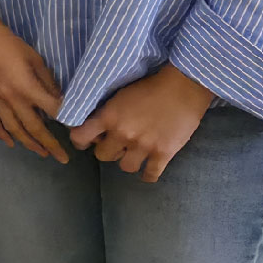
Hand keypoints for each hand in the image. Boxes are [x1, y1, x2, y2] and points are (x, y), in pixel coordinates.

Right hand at [0, 9, 70, 163]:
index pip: (52, 111)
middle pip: (34, 128)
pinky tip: (11, 143)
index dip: (67, 121)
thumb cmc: (8, 43)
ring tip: (42, 153)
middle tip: (63, 158)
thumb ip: (47, 81)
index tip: (78, 130)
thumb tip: (60, 100)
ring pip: (14, 129)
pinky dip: (2, 135)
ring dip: (29, 144)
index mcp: (27, 87)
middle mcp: (12, 99)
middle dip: (50, 144)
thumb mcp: (35, 59)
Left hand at [70, 63, 218, 182]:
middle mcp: (122, 134)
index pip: (80, 137)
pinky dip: (148, 175)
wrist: (183, 88)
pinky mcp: (163, 153)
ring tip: (135, 154)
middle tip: (117, 145)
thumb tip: (98, 129)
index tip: (86, 142)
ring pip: (125, 167)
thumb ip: (107, 113)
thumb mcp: (120, 96)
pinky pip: (150, 174)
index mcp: (108, 117)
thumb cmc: (150, 87)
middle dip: (108, 150)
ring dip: (129, 161)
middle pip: (103, 156)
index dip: (81, 141)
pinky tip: (149, 169)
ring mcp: (143, 146)